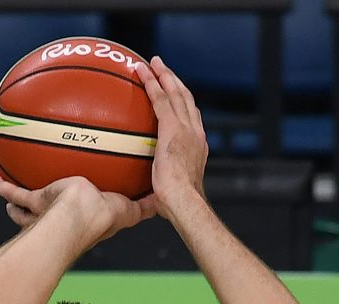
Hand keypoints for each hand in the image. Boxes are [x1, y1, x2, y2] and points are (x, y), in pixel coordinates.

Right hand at [0, 174, 153, 247]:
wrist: (81, 215)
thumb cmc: (103, 215)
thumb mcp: (129, 210)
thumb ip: (144, 206)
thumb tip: (163, 200)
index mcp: (83, 222)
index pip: (77, 221)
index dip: (75, 218)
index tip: (75, 212)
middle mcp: (62, 220)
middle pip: (49, 218)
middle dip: (41, 214)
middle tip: (40, 202)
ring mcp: (45, 214)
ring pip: (27, 211)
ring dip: (17, 205)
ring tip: (11, 190)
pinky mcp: (36, 203)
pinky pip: (16, 194)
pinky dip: (4, 188)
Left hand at [134, 56, 208, 220]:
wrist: (185, 202)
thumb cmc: (177, 205)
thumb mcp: (170, 192)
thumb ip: (161, 186)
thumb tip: (148, 197)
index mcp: (198, 145)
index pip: (192, 117)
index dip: (183, 103)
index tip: (175, 93)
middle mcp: (196, 132)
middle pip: (186, 99)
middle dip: (175, 81)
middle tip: (162, 68)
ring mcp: (186, 129)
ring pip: (175, 93)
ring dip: (164, 75)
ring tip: (152, 62)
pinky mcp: (173, 129)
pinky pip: (160, 100)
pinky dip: (151, 83)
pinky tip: (140, 72)